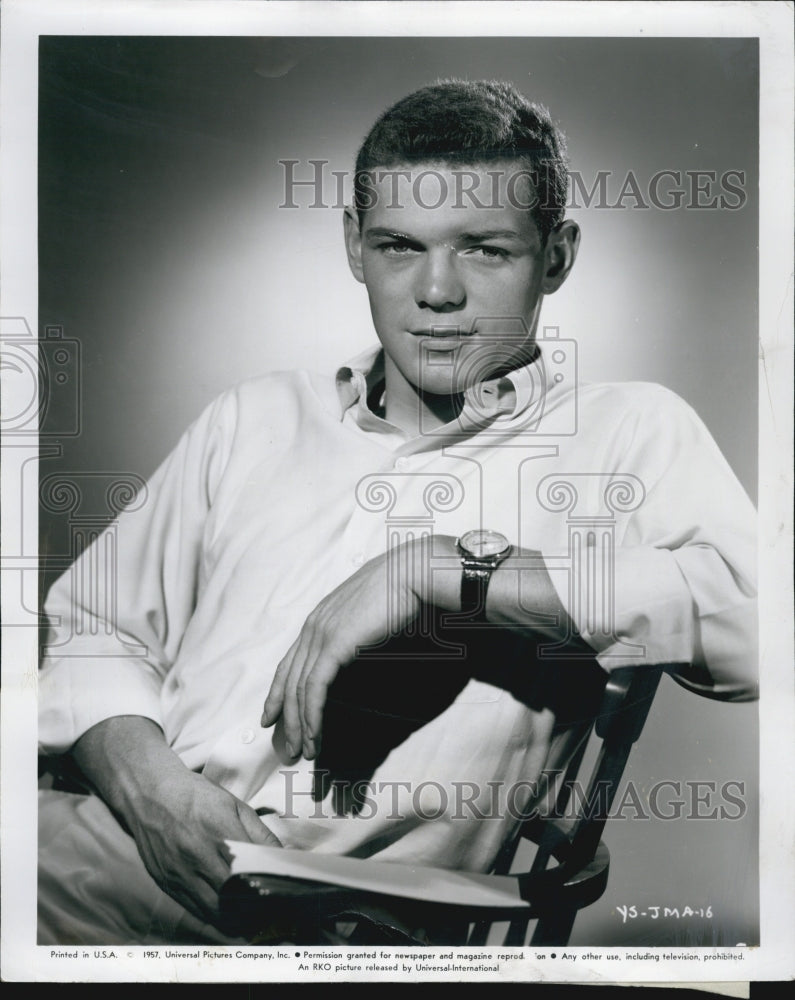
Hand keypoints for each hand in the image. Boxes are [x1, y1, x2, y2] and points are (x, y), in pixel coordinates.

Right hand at [124, 766, 282, 927]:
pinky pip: (194, 909)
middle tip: (270, 914)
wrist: (149, 794)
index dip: (267, 890)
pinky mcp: (166, 883)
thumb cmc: (196, 796)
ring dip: (235, 920)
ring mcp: (180, 873)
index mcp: (220, 833)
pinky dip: (213, 916)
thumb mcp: (234, 805)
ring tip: (252, 920)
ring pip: (213, 911)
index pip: (251, 873)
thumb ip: (260, 833)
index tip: (280, 898)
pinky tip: (227, 915)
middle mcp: (198, 857)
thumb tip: (283, 856)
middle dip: (254, 911)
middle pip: (234, 898)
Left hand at [261, 542, 423, 759]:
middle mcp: (314, 626)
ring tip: (306, 750)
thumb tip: (357, 644)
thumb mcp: (368, 611)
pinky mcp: (334, 645)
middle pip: (289, 679)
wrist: (411, 572)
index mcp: (319, 617)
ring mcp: (321, 634)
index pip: (290, 662)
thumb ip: (355, 628)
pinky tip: (315, 734)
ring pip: (300, 688)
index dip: (278, 692)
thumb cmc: (399, 589)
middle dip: (286, 716)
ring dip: (302, 723)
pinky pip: (315, 687)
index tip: (271, 716)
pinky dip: (313, 714)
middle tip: (287, 746)